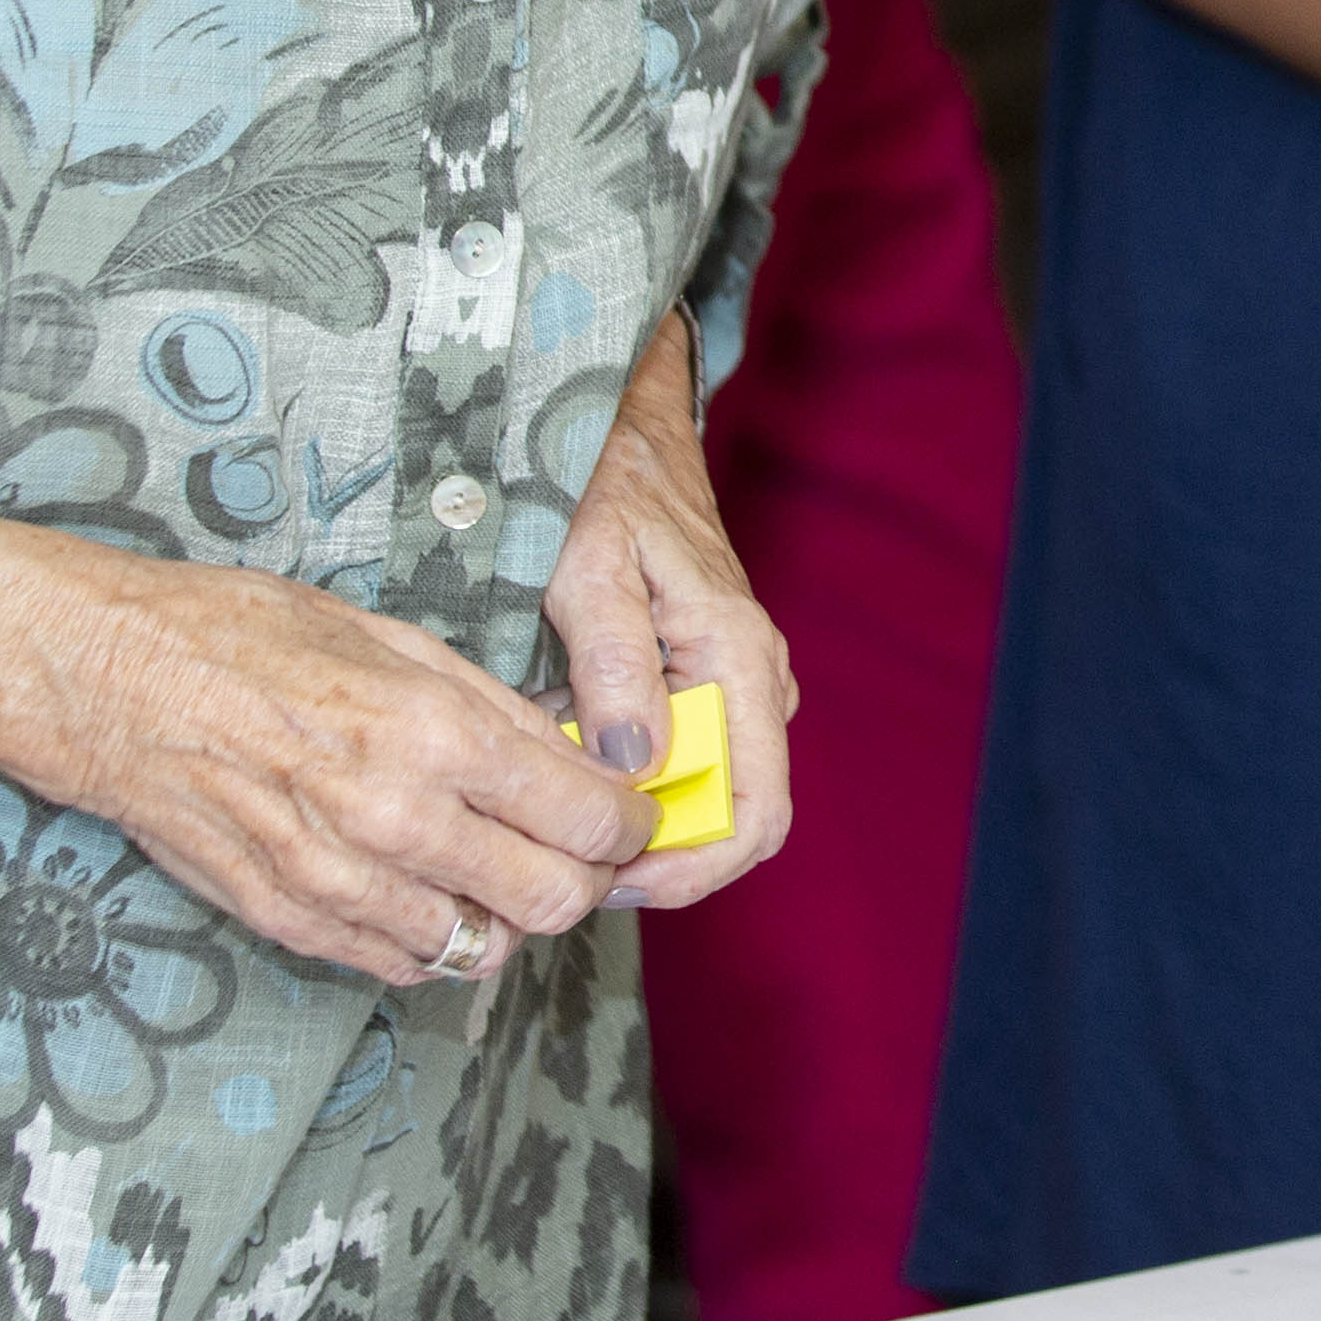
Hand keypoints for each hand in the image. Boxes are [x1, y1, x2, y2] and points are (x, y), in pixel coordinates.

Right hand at [16, 542, 649, 985]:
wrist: (110, 682)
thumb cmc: (246, 637)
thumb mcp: (393, 637)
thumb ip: (490, 707)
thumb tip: (571, 753)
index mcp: (435, 734)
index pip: (589, 818)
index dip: (629, 823)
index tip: (629, 813)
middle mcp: (397, 819)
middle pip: (554, 899)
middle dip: (587, 878)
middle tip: (581, 850)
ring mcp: (341, 881)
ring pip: (483, 946)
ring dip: (509, 915)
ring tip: (499, 869)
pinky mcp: (290, 919)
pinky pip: (402, 964)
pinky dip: (435, 941)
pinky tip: (430, 894)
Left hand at [544, 307, 795, 908]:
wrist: (635, 439)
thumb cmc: (610, 495)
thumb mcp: (591, 573)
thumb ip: (614, 671)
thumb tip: (633, 771)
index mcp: (739, 662)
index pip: (756, 813)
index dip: (693, 870)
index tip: (614, 881)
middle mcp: (756, 682)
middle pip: (734, 818)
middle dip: (661, 857)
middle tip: (572, 863)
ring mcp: (738, 683)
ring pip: (711, 793)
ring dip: (647, 821)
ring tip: (564, 815)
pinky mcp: (710, 679)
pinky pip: (691, 758)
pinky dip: (640, 784)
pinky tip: (576, 769)